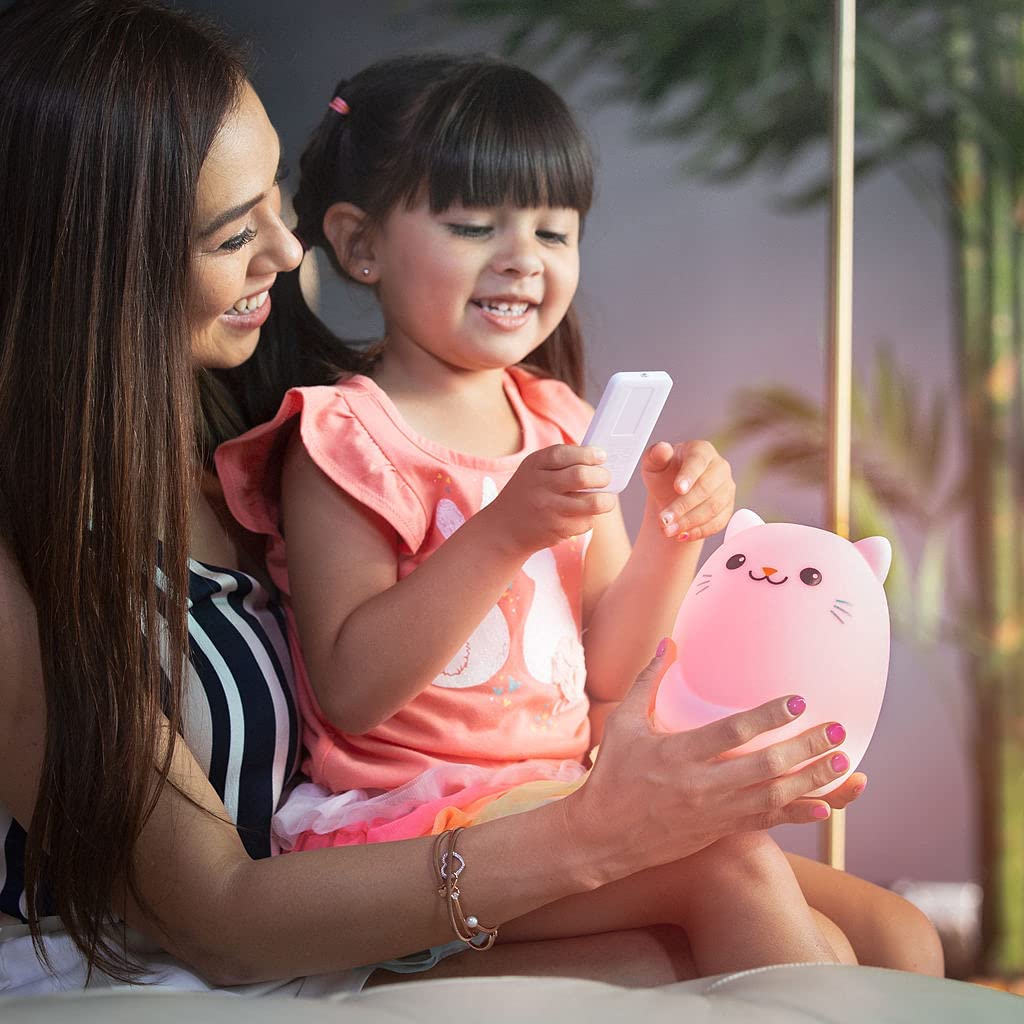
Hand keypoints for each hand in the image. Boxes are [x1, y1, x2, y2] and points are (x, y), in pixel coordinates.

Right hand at [483, 444, 615, 558]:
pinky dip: (590, 518)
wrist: (503, 529)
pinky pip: (586, 522)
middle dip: (602, 476)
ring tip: (606, 499)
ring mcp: (548, 509)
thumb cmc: (527, 494)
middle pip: (580, 476)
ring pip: (591, 503)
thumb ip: (560, 463)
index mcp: (534, 465)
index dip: (587, 454)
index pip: (563, 454)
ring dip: (606, 500)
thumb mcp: (533, 471)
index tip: (601, 456)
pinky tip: (583, 515)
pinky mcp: (557, 529)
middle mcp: (540, 486)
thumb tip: (599, 460)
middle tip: (606, 478)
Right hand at [563, 639, 851, 881]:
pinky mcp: (719, 831)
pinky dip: (798, 816)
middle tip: (837, 730)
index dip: (767, 717)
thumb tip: (671, 642)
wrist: (602, 836)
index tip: (798, 702)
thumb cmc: (612, 773)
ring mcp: (713, 812)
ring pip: (773, 797)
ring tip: (843, 763)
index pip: (731, 733)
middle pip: (764, 766)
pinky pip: (766, 824)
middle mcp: (700, 784)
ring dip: (811, 780)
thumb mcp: (623, 722)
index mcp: (677, 753)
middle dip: (805, 749)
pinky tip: (826, 807)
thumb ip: (649, 680)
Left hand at [640, 440, 735, 541]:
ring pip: (713, 507)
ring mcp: (727, 488)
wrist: (673, 493)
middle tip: (664, 520)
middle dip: (683, 507)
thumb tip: (663, 449)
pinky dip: (699, 531)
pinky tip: (682, 535)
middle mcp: (719, 467)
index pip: (698, 461)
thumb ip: (655, 456)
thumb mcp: (653, 464)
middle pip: (706, 488)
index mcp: (702, 450)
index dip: (688, 476)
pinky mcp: (728, 508)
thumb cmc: (664, 473)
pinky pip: (718, 522)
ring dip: (689, 522)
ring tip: (668, 531)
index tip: (677, 489)